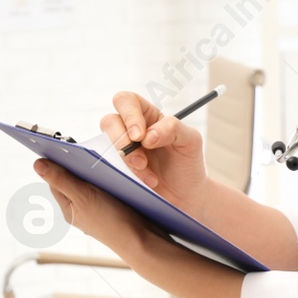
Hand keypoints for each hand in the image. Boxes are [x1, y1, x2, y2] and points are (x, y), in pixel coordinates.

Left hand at [33, 158, 162, 259]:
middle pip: (72, 177)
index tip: (62, 144)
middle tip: (86, 150)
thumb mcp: (83, 197)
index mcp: (67, 207)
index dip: (57, 160)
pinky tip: (116, 170)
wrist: (143, 240)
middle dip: (78, 163)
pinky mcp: (112, 204)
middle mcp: (78, 207)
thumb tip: (36, 164)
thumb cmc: (111, 222)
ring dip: (95, 169)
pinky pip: (105, 185)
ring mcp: (95, 207)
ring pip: (90, 181)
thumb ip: (61, 180)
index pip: (54, 178)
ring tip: (103, 159)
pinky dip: (108, 176)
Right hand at [101, 90, 211, 221]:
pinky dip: (123, 176)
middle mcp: (129, 130)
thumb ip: (173, 128)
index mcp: (147, 115)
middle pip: (109, 121)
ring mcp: (120, 150)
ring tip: (149, 178)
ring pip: (107, 146)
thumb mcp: (191, 141)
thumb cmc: (188, 163)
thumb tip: (147, 135)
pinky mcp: (116, 169)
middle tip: (140, 161)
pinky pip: (107, 167)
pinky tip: (143, 183)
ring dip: (125, 162)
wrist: (185, 196)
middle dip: (122, 141)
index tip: (140, 136)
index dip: (129, 115)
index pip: (127, 101)